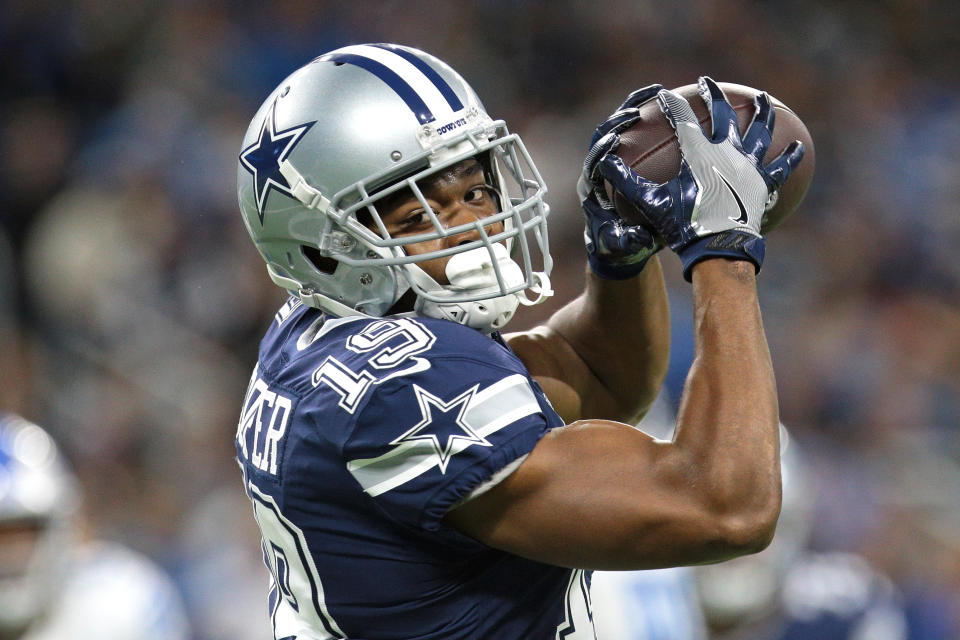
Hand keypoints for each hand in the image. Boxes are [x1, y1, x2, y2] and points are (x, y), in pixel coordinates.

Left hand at [577, 84, 663, 279]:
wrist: (622, 242)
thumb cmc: (621, 245)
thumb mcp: (625, 246)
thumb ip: (627, 242)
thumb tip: (633, 238)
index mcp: (594, 188)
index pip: (593, 163)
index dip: (601, 151)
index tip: (614, 140)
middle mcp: (599, 169)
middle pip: (603, 136)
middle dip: (617, 120)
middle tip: (636, 110)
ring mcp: (613, 158)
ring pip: (622, 125)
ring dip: (637, 106)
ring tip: (658, 90)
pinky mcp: (628, 153)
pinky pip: (639, 128)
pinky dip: (653, 112)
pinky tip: (676, 100)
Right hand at [598, 76, 804, 280]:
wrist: (718, 249)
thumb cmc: (682, 226)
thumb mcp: (650, 203)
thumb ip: (626, 182)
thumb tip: (603, 164)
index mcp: (698, 152)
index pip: (682, 118)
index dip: (671, 104)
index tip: (664, 94)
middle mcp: (726, 152)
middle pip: (722, 114)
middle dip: (713, 95)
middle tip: (707, 83)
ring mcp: (749, 166)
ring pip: (759, 130)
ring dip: (761, 112)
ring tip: (763, 98)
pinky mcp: (764, 185)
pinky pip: (780, 167)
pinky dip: (789, 156)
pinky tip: (798, 146)